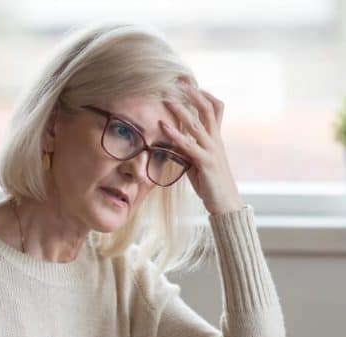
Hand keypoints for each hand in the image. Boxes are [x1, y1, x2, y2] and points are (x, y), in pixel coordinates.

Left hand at [160, 80, 243, 215]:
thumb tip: (173, 142)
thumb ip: (188, 150)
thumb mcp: (198, 163)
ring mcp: (212, 150)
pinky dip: (175, 134)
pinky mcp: (206, 162)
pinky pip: (189, 145)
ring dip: (181, 110)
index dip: (205, 95)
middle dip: (193, 94)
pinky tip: (163, 126)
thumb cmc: (211, 184)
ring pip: (197, 124)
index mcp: (216, 139)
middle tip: (179, 81)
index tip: (192, 84)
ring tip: (167, 99)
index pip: (216, 109)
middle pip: (207, 110)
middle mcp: (216, 141)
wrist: (225, 203)